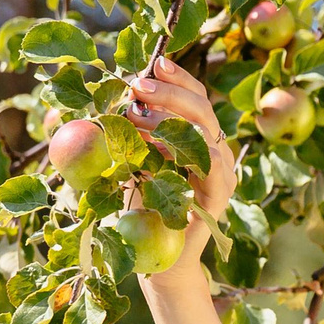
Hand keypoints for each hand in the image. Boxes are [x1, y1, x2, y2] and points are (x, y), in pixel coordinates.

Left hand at [126, 53, 236, 276]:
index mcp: (198, 136)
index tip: (154, 62)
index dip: (177, 78)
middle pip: (201, 108)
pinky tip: (158, 149)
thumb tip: (102, 100)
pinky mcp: (218, 199)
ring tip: (137, 117)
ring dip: (170, 119)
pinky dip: (187, 154)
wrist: (159, 260)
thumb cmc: (143, 208)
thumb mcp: (129, 162)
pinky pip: (212, 169)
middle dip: (170, 92)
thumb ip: (124, 134)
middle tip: (139, 86)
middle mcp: (215, 150)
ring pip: (205, 133)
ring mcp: (221, 174)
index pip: (195, 96)